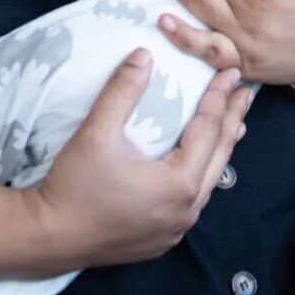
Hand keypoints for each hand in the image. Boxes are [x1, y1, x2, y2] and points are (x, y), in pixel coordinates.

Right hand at [29, 49, 250, 268]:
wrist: (48, 238)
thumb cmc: (74, 186)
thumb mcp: (97, 133)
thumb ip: (123, 91)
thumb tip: (143, 55)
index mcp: (180, 182)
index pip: (207, 130)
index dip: (218, 98)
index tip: (231, 74)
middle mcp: (187, 209)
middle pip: (219, 156)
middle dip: (232, 121)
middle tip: (245, 94)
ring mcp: (176, 229)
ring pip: (209, 181)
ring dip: (220, 150)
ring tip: (234, 127)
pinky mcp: (162, 239)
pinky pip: (193, 202)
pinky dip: (202, 177)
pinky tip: (198, 169)